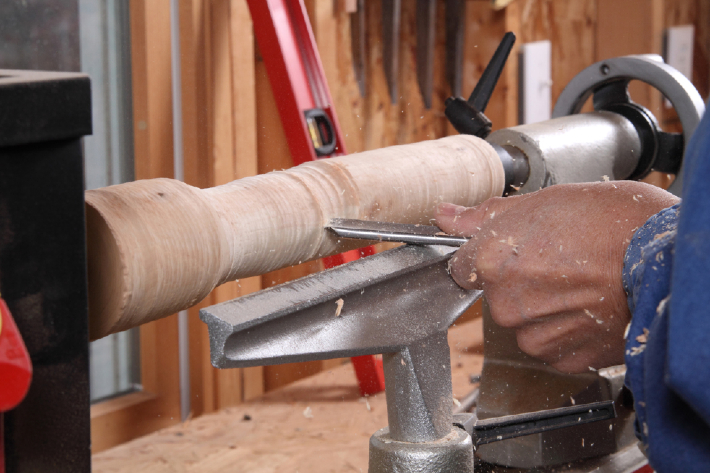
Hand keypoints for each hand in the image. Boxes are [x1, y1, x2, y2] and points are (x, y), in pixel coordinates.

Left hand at [436, 181, 678, 372]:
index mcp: (490, 262)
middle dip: (518, 281)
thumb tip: (444, 216)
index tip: (510, 253)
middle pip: (495, 296)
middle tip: (557, 262)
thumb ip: (484, 217)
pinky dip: (566, 331)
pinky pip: (551, 345)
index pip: (462, 268)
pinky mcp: (564, 358)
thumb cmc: (610, 223)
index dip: (488, 257)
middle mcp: (505, 303)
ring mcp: (534, 335)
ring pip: (523, 323)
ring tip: (579, 284)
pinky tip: (588, 307)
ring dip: (543, 309)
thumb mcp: (540, 202)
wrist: (666, 259)